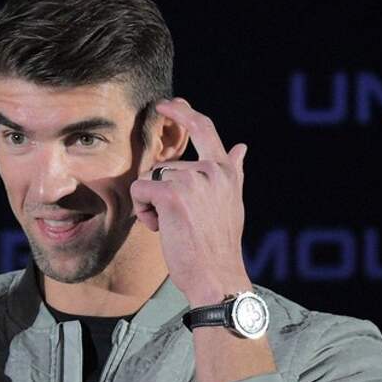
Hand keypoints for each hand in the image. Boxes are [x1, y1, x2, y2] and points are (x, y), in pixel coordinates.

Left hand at [130, 98, 251, 306]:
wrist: (217, 277)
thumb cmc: (219, 245)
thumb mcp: (232, 203)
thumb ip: (233, 172)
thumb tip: (242, 147)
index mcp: (225, 172)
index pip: (204, 129)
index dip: (182, 113)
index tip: (164, 104)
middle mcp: (211, 171)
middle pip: (165, 165)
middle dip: (160, 192)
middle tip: (176, 218)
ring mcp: (191, 181)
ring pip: (150, 179)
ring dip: (153, 205)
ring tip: (174, 227)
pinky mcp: (171, 195)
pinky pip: (140, 190)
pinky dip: (143, 211)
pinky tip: (162, 228)